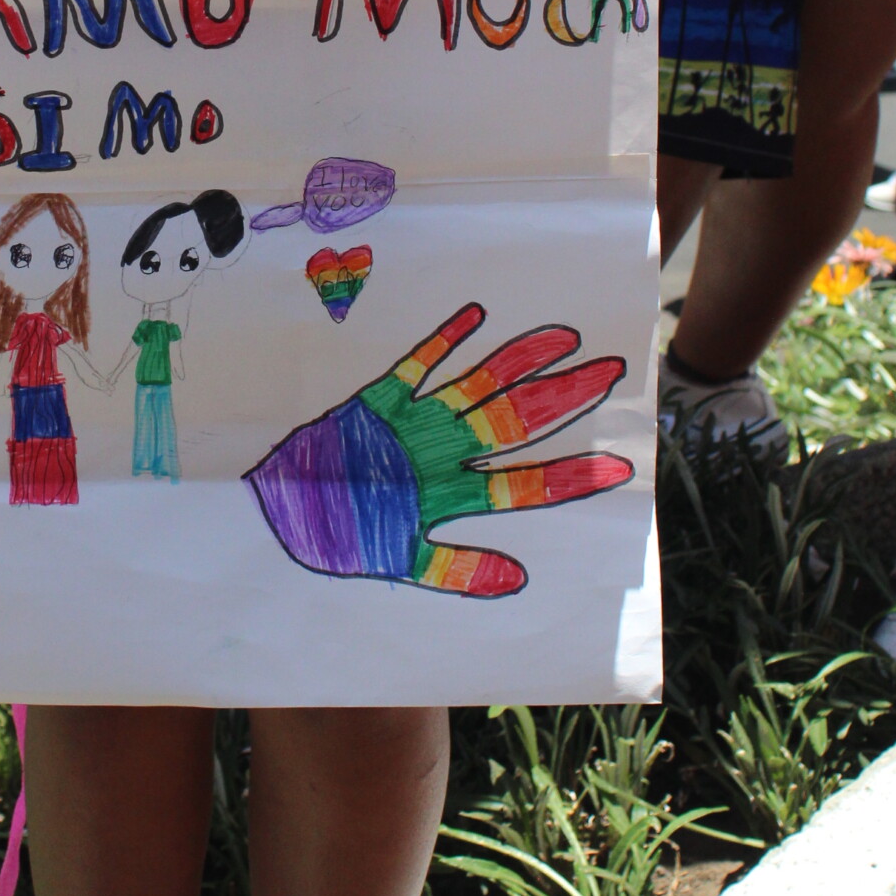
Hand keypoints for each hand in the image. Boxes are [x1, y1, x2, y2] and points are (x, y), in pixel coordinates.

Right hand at [245, 304, 629, 598]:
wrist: (275, 517)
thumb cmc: (335, 541)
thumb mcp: (400, 563)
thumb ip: (457, 570)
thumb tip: (520, 579)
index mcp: (450, 494)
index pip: (524, 483)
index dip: (570, 477)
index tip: (619, 468)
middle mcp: (442, 454)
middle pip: (517, 422)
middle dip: (564, 398)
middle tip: (613, 373)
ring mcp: (414, 424)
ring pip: (480, 388)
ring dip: (520, 362)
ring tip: (566, 338)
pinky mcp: (378, 400)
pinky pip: (418, 365)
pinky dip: (443, 341)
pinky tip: (475, 316)